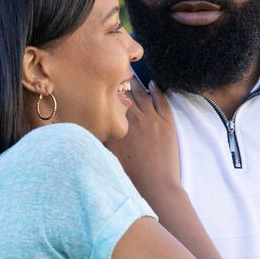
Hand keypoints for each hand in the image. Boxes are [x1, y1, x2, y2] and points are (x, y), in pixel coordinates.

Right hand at [107, 80, 180, 205]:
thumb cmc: (131, 177)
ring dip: (137, 83)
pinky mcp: (167, 123)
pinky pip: (161, 101)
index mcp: (116, 127)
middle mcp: (133, 119)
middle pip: (125, 94)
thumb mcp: (108, 157)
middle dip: (120, 82)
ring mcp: (152, 119)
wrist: (156, 186)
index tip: (102, 83)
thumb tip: (92, 127)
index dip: (106, 91)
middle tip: (117, 72)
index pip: (109, 102)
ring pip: (143, 94)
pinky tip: (153, 84)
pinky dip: (157, 91)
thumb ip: (101, 140)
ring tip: (132, 74)